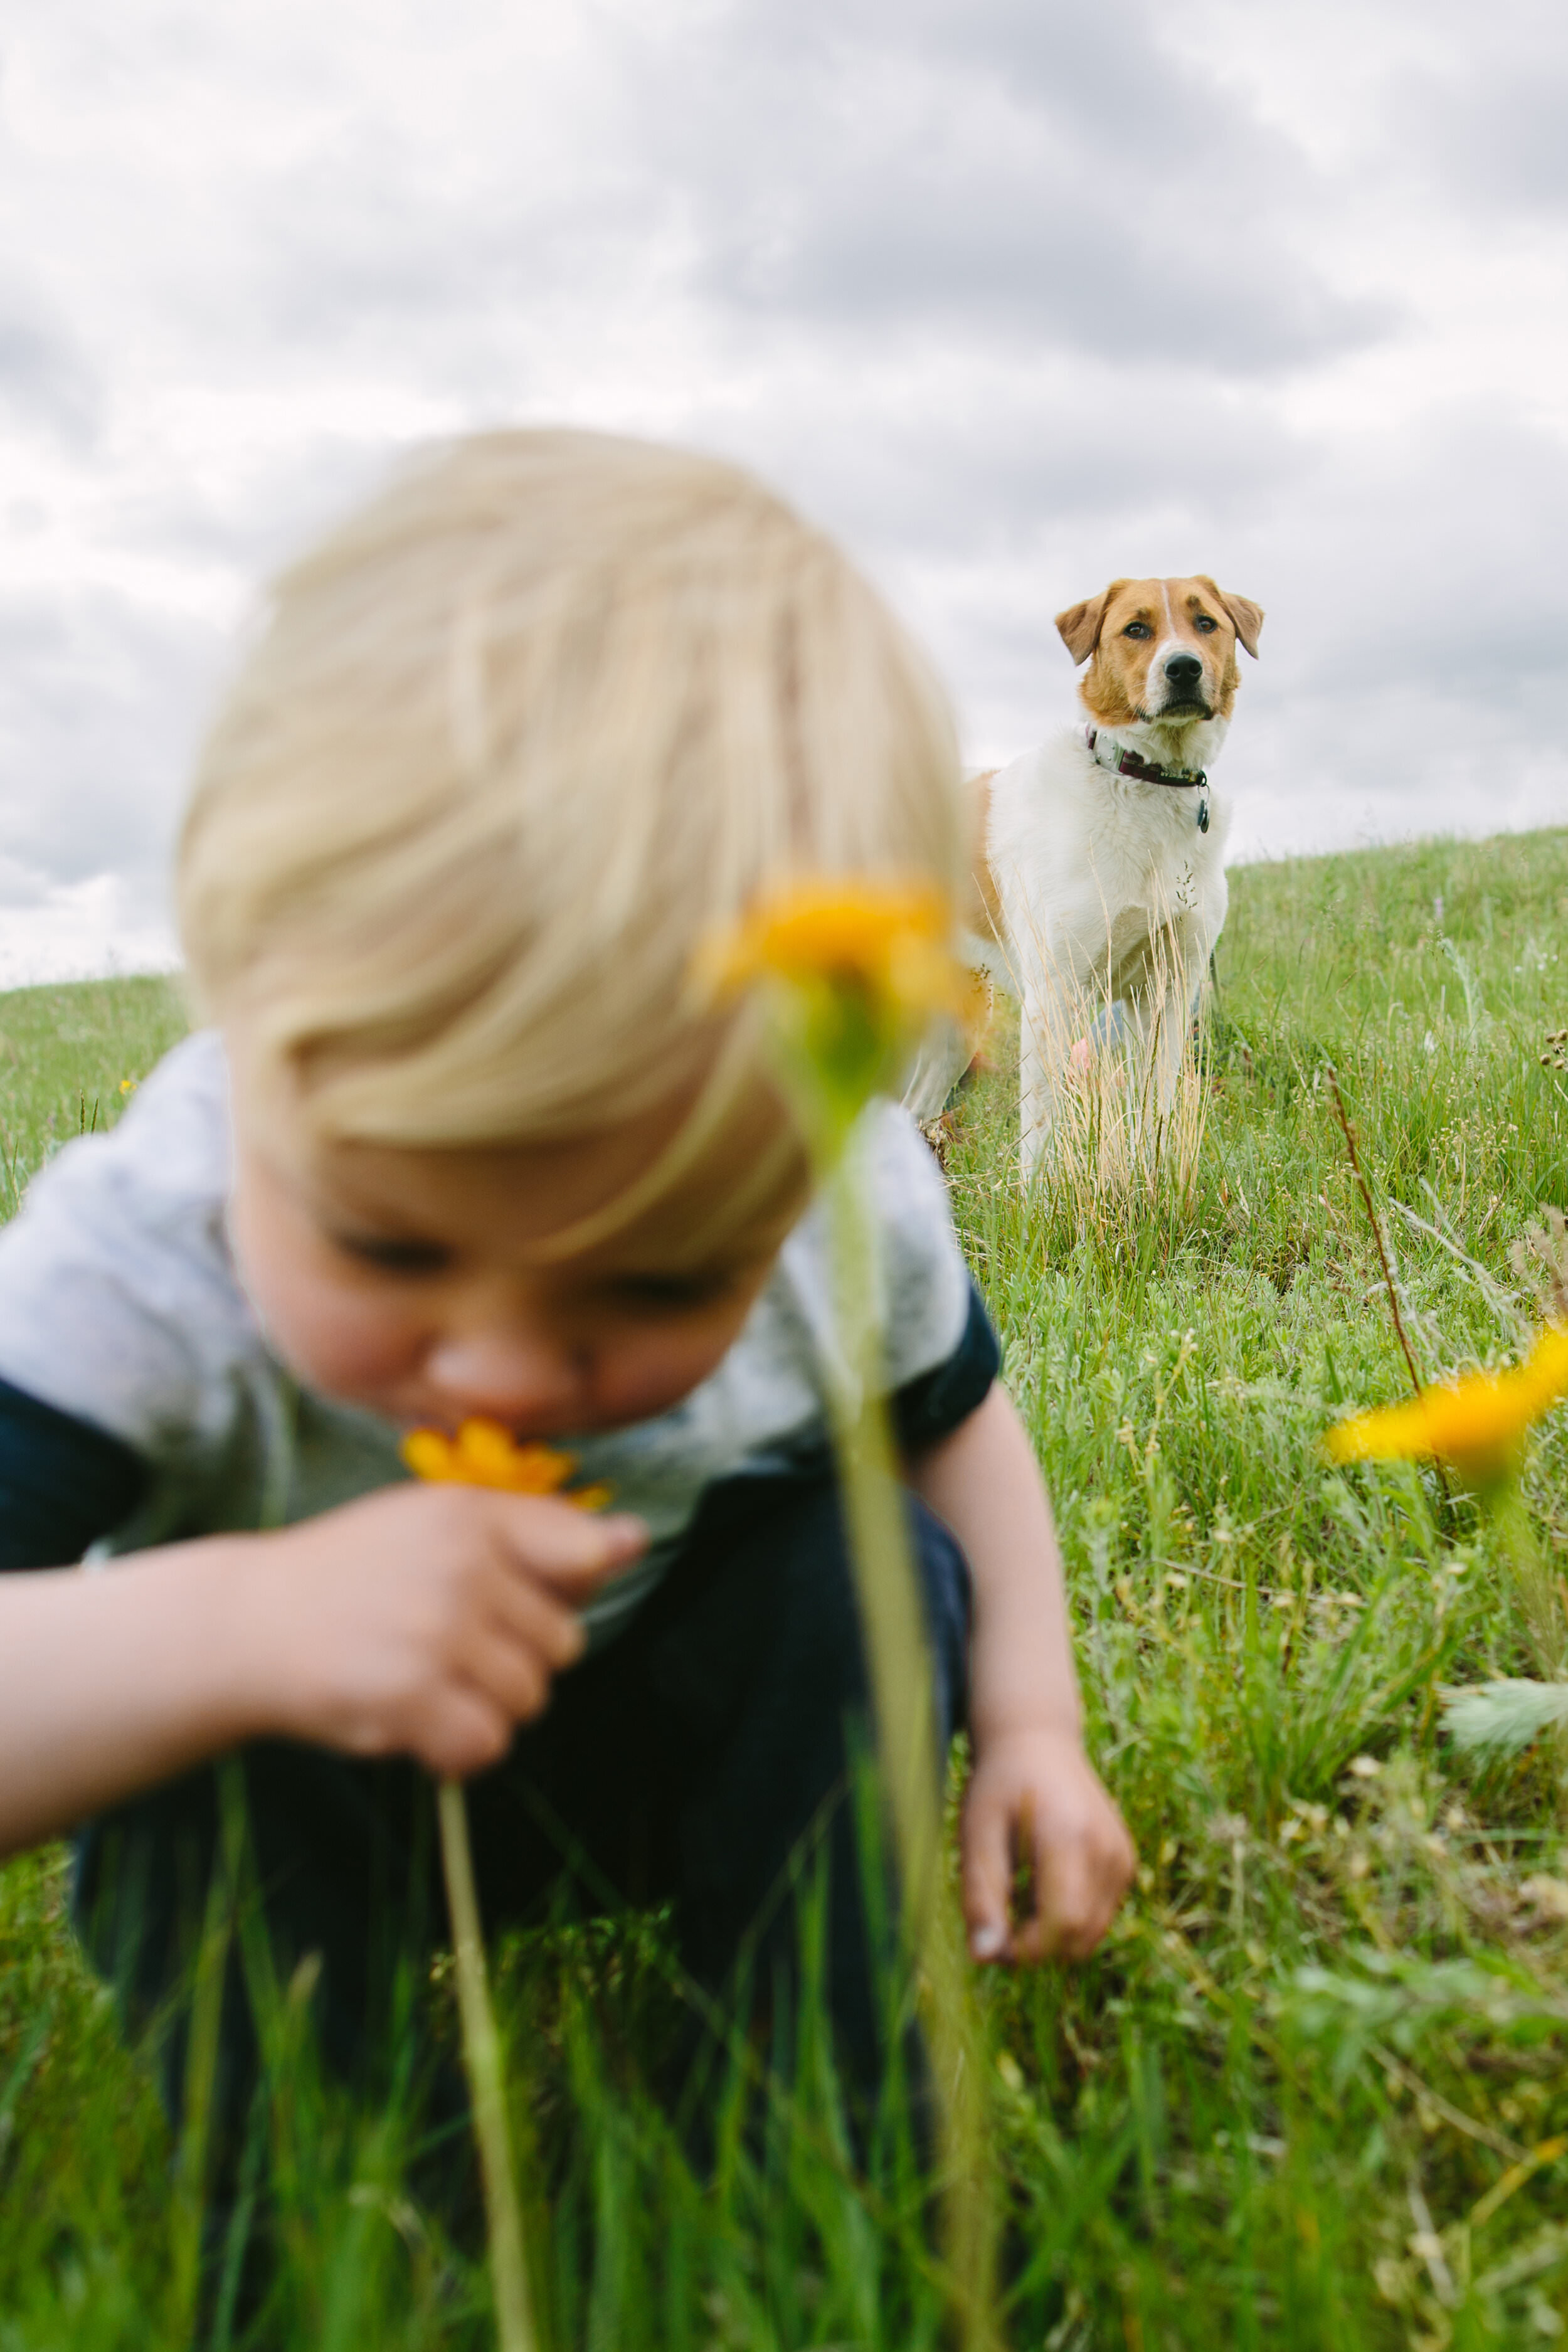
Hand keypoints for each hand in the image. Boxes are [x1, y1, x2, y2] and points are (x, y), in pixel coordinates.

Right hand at [234, 1483, 646, 1779]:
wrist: (246, 1624)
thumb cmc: (356, 1575)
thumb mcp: (437, 1526)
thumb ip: (536, 1535)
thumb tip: (636, 1541)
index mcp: (474, 1512)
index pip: (583, 1553)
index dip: (562, 1592)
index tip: (512, 1604)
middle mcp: (464, 1563)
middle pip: (564, 1644)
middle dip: (516, 1658)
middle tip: (444, 1646)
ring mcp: (438, 1629)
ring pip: (530, 1700)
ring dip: (484, 1707)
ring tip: (422, 1680)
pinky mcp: (412, 1695)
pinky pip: (487, 1745)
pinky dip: (458, 1751)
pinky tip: (415, 1722)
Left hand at [961, 1725, 1134, 1964]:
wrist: (1038, 1742)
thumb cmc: (999, 1786)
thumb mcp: (977, 1833)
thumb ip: (980, 1894)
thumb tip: (982, 1957)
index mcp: (1070, 1837)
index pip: (1062, 1924)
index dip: (1025, 1950)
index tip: (991, 1941)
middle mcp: (1107, 1850)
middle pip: (1080, 1937)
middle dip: (1037, 1948)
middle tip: (998, 1923)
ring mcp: (1122, 1857)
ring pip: (1092, 1933)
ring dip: (1053, 1935)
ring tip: (1017, 1899)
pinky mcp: (1125, 1862)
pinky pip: (1100, 1915)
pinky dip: (1071, 1917)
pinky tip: (1041, 1886)